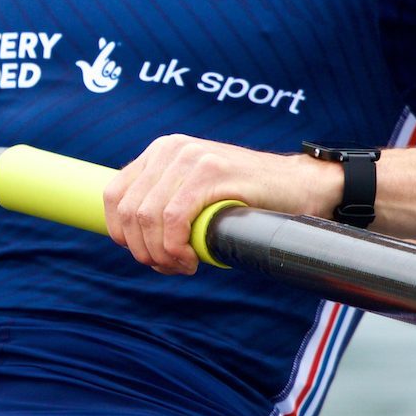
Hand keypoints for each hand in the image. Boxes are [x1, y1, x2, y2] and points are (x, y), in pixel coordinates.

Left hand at [102, 137, 340, 275]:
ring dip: (160, 254)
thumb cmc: (248, 200)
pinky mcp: (209, 171)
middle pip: (129, 212)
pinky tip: (192, 259)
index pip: (115, 196)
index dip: (122, 234)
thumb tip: (130, 239)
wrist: (300, 186)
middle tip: (170, 267)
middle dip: (143, 250)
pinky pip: (172, 219)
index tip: (146, 255)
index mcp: (161, 152)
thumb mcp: (197, 194)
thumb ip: (166, 204)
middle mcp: (170, 148)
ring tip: (184, 265)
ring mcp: (189, 156)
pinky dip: (175, 248)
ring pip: (147, 218)